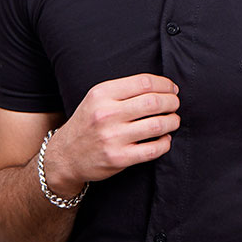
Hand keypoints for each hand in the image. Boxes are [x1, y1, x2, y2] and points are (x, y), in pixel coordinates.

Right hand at [41, 74, 179, 193]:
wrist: (65, 156)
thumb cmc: (88, 123)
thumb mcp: (97, 99)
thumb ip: (123, 91)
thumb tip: (163, 87)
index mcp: (102, 94)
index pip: (144, 83)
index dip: (165, 84)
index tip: (172, 89)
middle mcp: (106, 114)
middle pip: (154, 102)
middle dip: (172, 102)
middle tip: (175, 105)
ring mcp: (112, 137)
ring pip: (157, 125)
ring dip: (172, 122)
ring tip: (173, 121)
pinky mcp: (119, 158)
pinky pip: (153, 149)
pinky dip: (165, 143)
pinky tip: (165, 139)